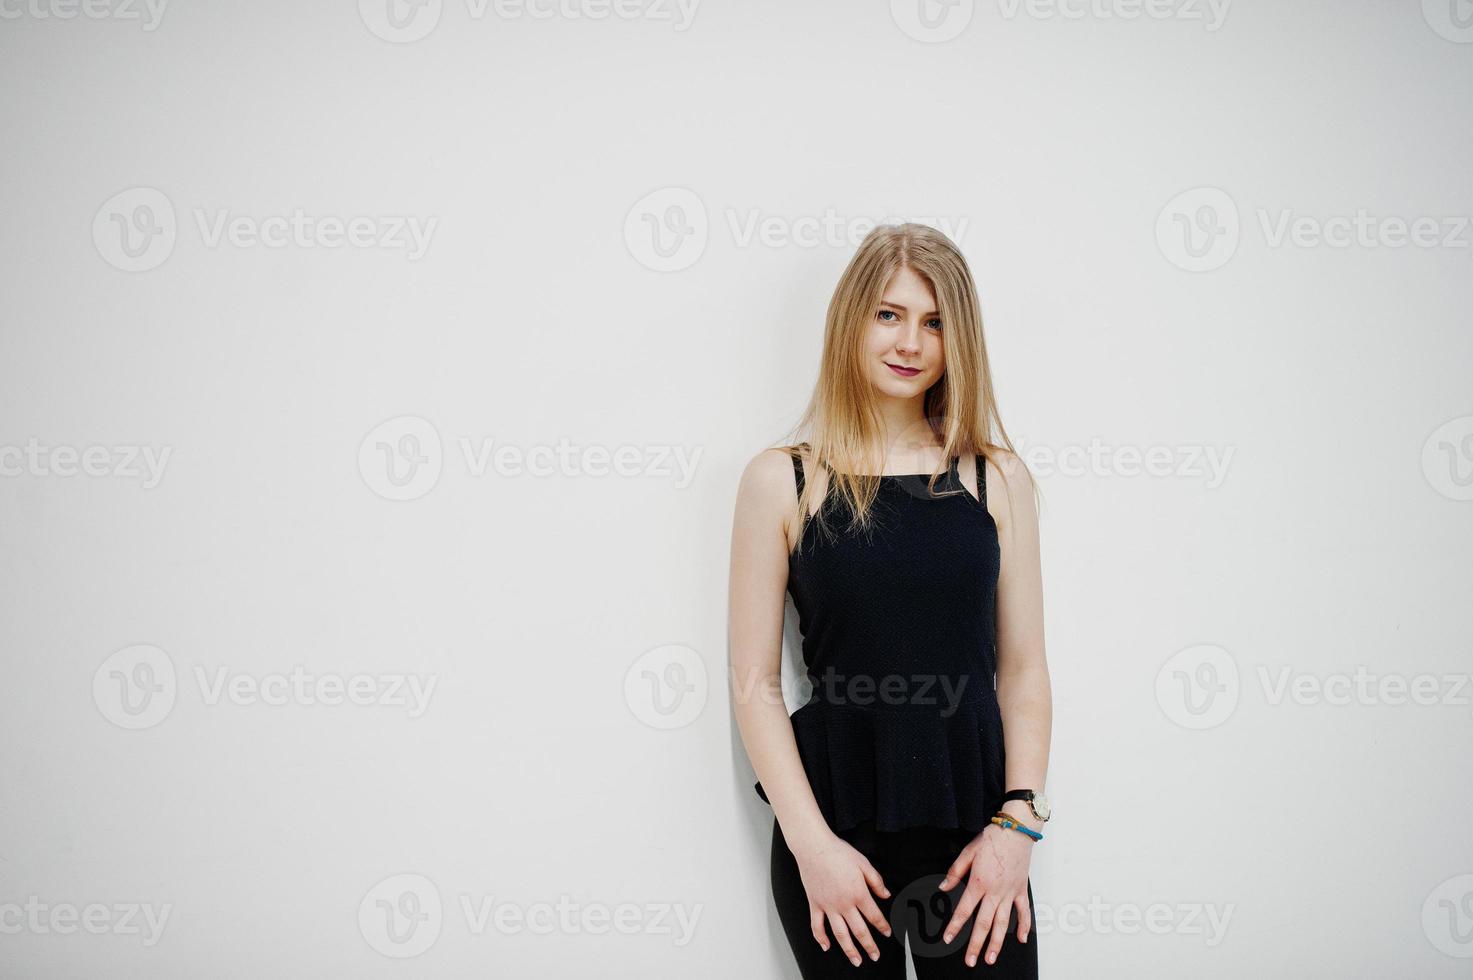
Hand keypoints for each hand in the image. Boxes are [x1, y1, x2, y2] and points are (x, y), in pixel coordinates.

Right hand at [793, 833, 893, 966]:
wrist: (814, 847)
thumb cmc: (839, 852)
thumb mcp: (864, 863)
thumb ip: (876, 881)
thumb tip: (887, 895)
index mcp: (858, 893)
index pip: (874, 916)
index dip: (883, 927)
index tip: (888, 934)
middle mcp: (844, 904)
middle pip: (859, 931)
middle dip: (869, 946)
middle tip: (875, 956)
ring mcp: (828, 906)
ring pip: (840, 934)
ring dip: (849, 950)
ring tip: (857, 961)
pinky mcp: (815, 904)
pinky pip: (817, 926)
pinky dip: (820, 939)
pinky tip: (826, 947)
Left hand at [936, 820, 1033, 966]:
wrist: (1016, 830)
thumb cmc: (992, 838)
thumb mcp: (968, 852)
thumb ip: (955, 872)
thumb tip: (943, 888)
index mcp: (978, 882)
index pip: (964, 910)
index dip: (955, 926)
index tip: (948, 939)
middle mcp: (995, 892)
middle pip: (984, 924)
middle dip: (976, 944)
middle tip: (970, 961)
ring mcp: (1010, 893)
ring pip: (1003, 923)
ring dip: (997, 943)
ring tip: (990, 958)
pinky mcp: (1021, 890)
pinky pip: (1024, 912)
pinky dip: (1024, 927)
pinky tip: (1021, 940)